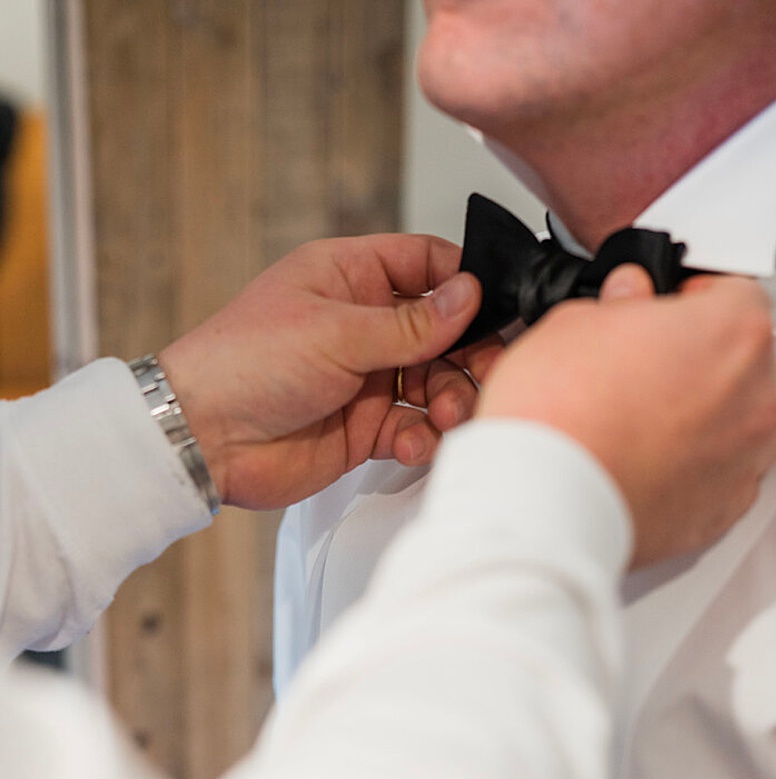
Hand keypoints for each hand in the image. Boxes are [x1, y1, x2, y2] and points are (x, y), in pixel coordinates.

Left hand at [160, 234, 490, 510]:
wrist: (203, 438)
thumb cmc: (245, 364)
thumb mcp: (337, 333)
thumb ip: (413, 322)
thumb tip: (470, 294)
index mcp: (350, 277)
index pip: (426, 263)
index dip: (465, 283)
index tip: (495, 309)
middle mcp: (365, 324)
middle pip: (447, 332)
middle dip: (472, 356)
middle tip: (486, 376)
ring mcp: (369, 377)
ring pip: (440, 383)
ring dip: (452, 402)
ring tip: (443, 417)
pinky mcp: (369, 426)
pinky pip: (419, 427)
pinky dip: (425, 438)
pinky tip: (410, 442)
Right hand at [478, 268, 775, 568]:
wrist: (549, 503)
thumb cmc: (563, 417)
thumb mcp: (577, 321)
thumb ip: (623, 304)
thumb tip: (630, 300)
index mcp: (736, 332)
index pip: (736, 291)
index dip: (693, 297)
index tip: (666, 309)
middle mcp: (759, 397)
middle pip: (744, 360)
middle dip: (700, 358)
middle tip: (644, 364)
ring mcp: (750, 457)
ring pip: (738, 419)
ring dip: (703, 413)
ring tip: (640, 417)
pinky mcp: (731, 506)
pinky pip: (723, 471)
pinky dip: (695, 464)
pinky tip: (648, 459)